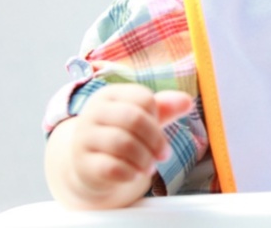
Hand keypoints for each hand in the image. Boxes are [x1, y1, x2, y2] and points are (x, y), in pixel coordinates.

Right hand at [45, 84, 192, 209]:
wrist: (91, 164)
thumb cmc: (123, 133)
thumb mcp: (144, 117)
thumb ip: (166, 107)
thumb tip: (188, 101)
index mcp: (110, 95)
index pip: (142, 98)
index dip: (157, 115)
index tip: (159, 126)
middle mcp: (93, 112)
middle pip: (133, 118)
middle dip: (156, 139)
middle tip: (165, 155)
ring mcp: (84, 138)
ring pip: (122, 143)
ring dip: (145, 158)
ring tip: (151, 166)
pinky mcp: (82, 164)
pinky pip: (111, 167)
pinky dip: (130, 172)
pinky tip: (135, 174)